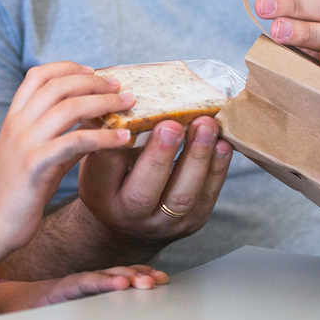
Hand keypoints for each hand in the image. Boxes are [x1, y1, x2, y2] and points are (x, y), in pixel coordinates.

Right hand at [0, 62, 134, 256]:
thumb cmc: (17, 192)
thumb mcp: (34, 154)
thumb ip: (59, 135)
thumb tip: (94, 122)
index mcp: (14, 117)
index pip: (38, 75)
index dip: (69, 68)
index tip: (95, 72)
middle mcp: (17, 125)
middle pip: (59, 86)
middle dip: (94, 82)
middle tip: (120, 86)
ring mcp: (25, 144)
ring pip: (69, 108)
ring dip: (104, 102)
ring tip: (128, 105)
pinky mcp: (36, 167)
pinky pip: (76, 142)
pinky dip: (104, 137)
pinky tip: (123, 140)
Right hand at [0, 266, 169, 315]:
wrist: (8, 305)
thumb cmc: (42, 310)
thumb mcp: (76, 311)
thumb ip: (96, 308)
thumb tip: (125, 314)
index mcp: (91, 287)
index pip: (121, 277)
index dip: (143, 275)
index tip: (164, 280)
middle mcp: (85, 282)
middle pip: (119, 275)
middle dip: (142, 276)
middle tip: (161, 281)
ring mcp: (73, 284)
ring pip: (105, 277)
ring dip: (128, 277)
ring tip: (146, 282)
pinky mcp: (59, 289)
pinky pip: (83, 284)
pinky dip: (102, 282)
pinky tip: (117, 283)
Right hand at [77, 115, 232, 255]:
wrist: (130, 224)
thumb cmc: (113, 180)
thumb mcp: (98, 160)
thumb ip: (105, 135)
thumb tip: (115, 95)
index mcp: (99, 196)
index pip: (105, 168)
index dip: (118, 145)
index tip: (129, 118)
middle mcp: (129, 215)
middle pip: (144, 191)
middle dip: (161, 155)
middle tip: (172, 124)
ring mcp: (164, 223)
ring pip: (182, 195)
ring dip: (197, 158)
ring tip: (206, 125)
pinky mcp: (193, 221)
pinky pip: (208, 196)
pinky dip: (217, 168)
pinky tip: (222, 143)